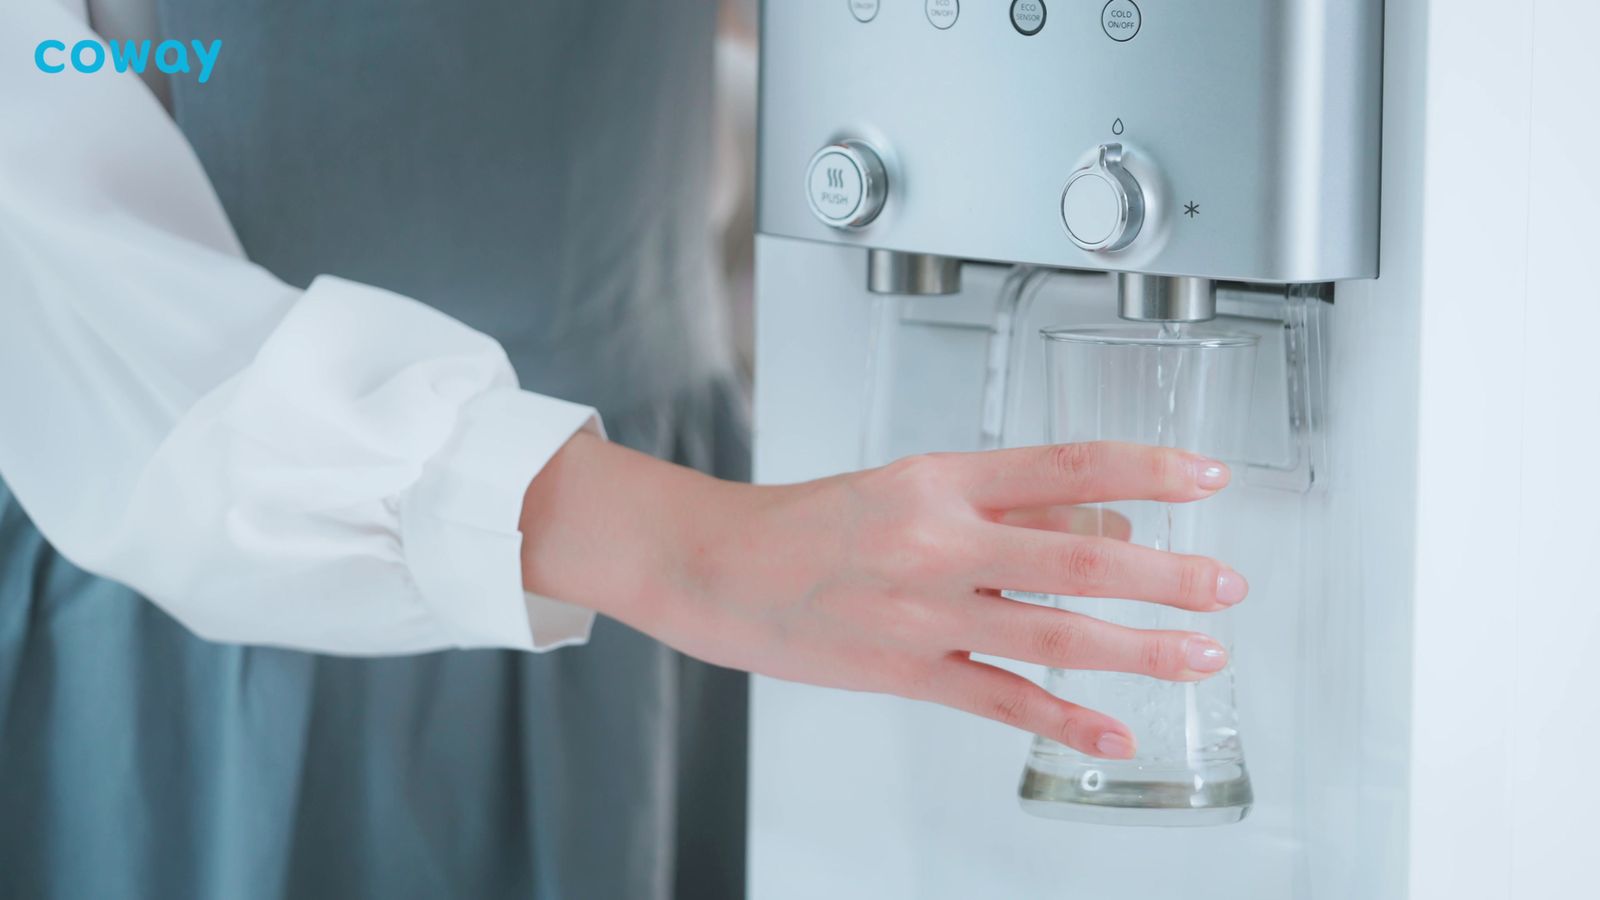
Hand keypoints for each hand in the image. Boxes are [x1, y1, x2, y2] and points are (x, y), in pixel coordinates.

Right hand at [520, 435, 1245, 759]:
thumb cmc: (810, 522)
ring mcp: (925, 611)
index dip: (1149, 469)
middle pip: (1079, 554)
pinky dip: (1066, 721)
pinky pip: (1001, 700)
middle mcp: (940, 540)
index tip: (1209, 478)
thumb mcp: (909, 486)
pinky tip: (1116, 736)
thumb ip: (1007, 503)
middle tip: (1228, 585)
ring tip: (1203, 656)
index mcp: (942, 479)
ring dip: (1140, 648)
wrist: (716, 566)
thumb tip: (1108, 522)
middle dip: (1168, 574)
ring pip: (1054, 631)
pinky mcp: (906, 670)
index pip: (1068, 464)